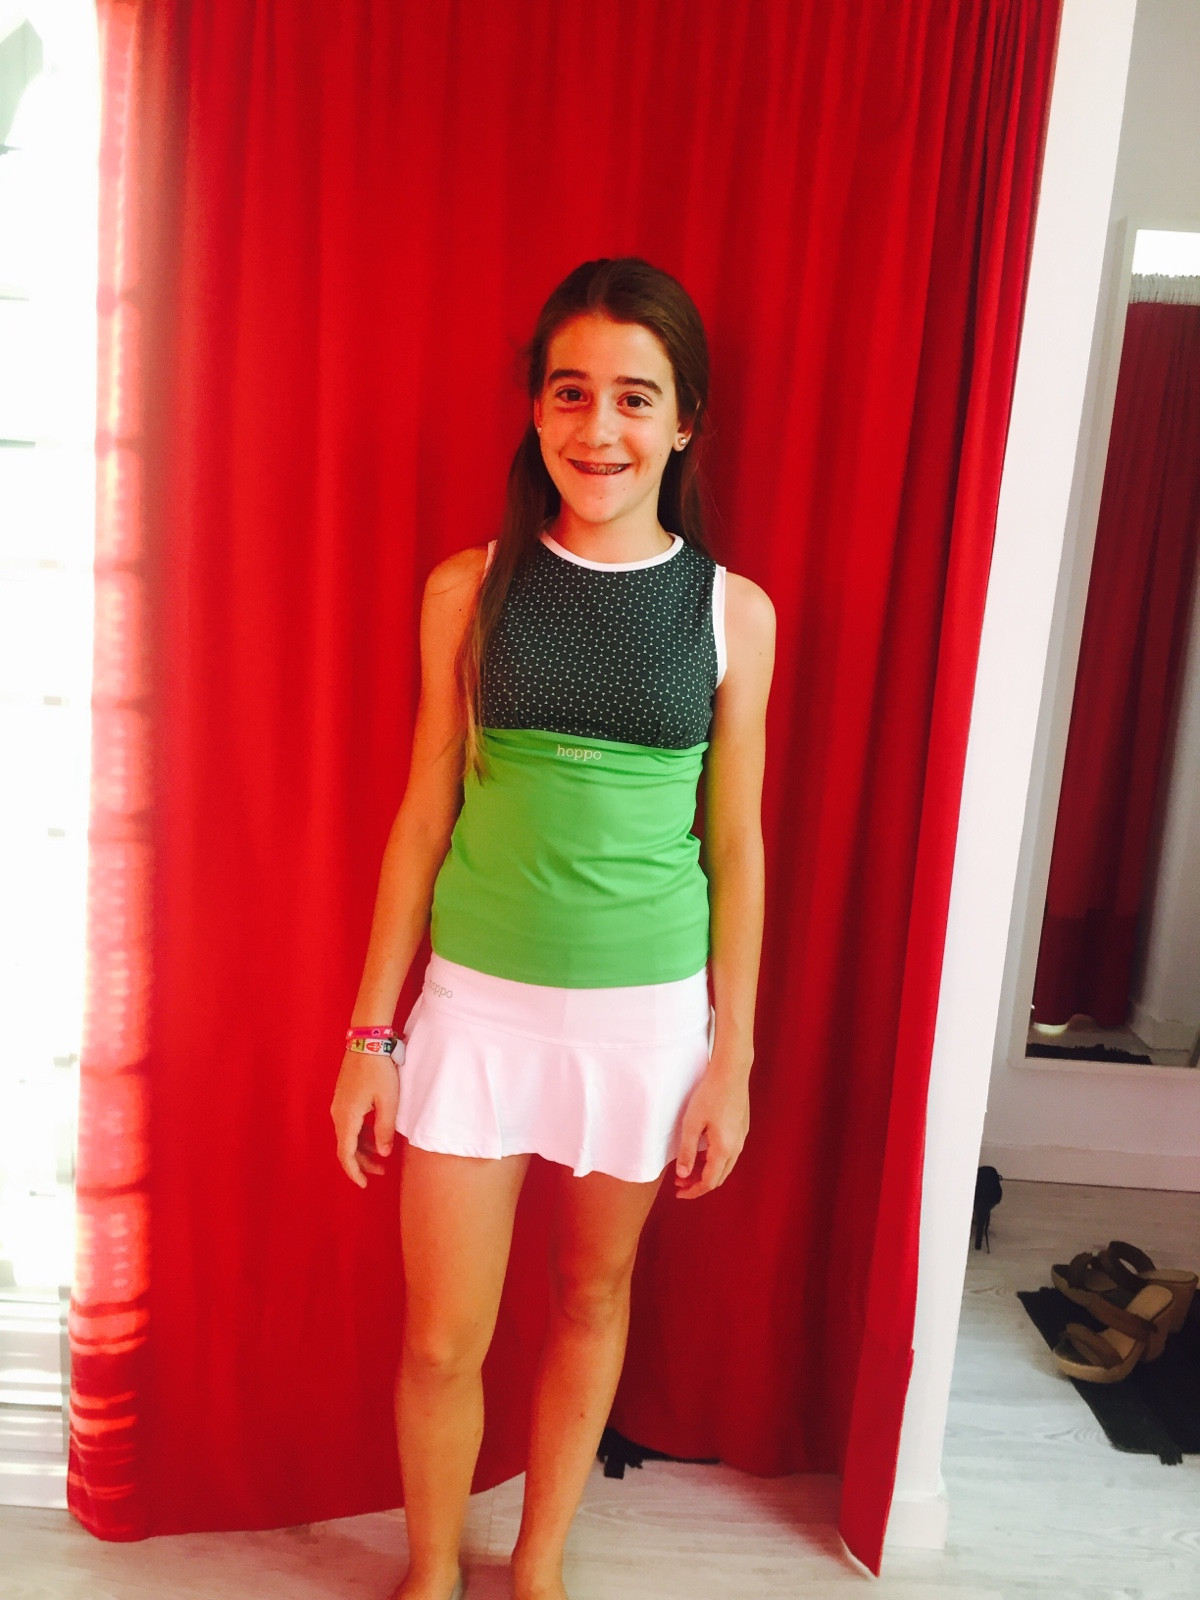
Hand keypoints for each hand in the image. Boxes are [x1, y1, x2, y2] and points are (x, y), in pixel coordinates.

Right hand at [331, 1048, 400, 1188]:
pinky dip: (361, 1134)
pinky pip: (350, 1123)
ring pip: (348, 1135)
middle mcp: (338, 1113)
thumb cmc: (380, 1070)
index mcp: (347, 1118)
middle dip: (362, 1162)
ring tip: (381, 1154)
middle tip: (381, 1172)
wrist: (367, 1041)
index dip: (354, 1172)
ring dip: (363, 1148)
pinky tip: (375, 1134)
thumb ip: (385, 1130)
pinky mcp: (344, 1096)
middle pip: (346, 1147)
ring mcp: (339, 1104)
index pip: (346, 1154)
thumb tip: (383, 1153)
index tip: (364, 1184)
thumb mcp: (388, 1102)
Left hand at [674, 1062, 749, 1198]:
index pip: (709, 1182)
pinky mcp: (741, 1129)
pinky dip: (715, 1160)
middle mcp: (736, 1148)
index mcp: (723, 1150)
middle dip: (699, 1183)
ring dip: (707, 1171)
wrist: (731, 1072)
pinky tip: (703, 1151)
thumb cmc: (710, 1095)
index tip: (679, 1192)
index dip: (693, 1191)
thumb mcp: (691, 1124)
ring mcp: (741, 1138)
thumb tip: (683, 1175)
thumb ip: (687, 1152)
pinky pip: (729, 1153)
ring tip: (689, 1168)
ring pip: (725, 1166)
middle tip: (680, 1182)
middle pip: (719, 1177)